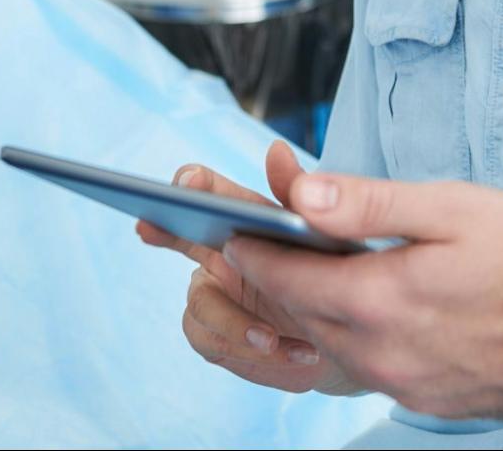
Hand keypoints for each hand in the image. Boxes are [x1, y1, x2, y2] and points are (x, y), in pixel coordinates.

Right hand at [134, 141, 361, 395]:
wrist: (352, 339)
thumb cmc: (334, 279)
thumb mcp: (324, 236)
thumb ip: (298, 196)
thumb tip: (276, 150)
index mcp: (247, 220)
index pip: (211, 193)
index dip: (193, 183)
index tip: (187, 184)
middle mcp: (223, 252)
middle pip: (182, 234)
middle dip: (164, 226)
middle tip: (151, 225)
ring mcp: (216, 295)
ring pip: (199, 302)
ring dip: (235, 322)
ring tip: (270, 336)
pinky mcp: (218, 337)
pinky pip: (212, 340)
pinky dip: (249, 350)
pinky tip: (293, 352)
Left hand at [220, 171, 502, 430]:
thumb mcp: (450, 208)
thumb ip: (369, 201)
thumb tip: (302, 193)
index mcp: (377, 299)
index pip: (287, 278)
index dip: (255, 253)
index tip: (234, 233)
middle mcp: (379, 352)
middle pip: (302, 315)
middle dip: (279, 280)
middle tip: (264, 249)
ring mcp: (402, 383)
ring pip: (334, 343)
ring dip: (319, 309)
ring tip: (321, 274)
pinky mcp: (427, 398)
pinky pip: (370, 366)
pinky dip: (357, 336)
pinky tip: (377, 311)